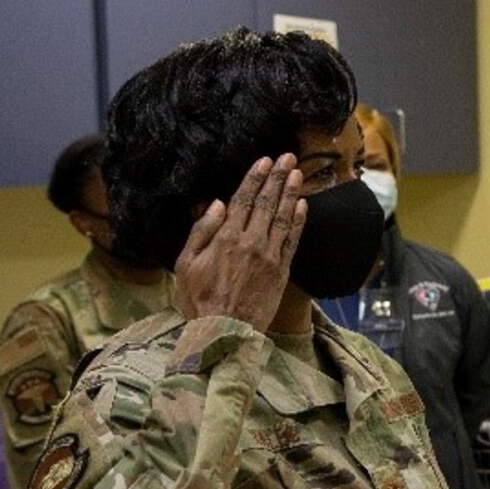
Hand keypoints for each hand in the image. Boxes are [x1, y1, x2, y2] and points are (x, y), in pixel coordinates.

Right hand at [174, 155, 304, 331]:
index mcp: (225, 238)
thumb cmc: (199, 299)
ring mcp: (269, 256)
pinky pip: (293, 240)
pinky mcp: (282, 270)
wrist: (224, 332)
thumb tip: (217, 203)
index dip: (255, 178)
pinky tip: (303, 205)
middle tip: (288, 157)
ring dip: (291, 193)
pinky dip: (299, 220)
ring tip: (298, 173)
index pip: (243, 200)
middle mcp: (251, 242)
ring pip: (282, 217)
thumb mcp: (186, 264)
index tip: (264, 161)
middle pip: (266, 203)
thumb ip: (202, 231)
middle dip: (277, 177)